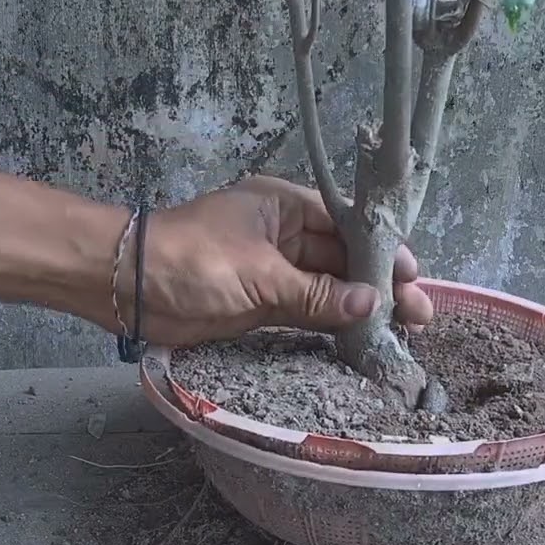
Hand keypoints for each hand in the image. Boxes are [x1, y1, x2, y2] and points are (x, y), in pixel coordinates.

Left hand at [124, 175, 433, 347]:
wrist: (125, 286)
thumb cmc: (192, 260)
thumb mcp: (260, 274)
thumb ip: (317, 294)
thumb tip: (372, 304)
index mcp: (282, 206)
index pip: (345, 224)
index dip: (381, 250)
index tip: (413, 276)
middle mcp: (281, 235)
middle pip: (341, 258)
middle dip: (378, 284)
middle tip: (419, 315)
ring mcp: (270, 271)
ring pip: (326, 288)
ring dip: (359, 307)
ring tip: (402, 332)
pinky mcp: (258, 304)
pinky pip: (304, 312)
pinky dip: (330, 324)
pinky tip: (361, 339)